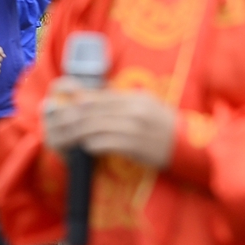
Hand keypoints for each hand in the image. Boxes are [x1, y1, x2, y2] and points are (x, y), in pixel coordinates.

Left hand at [42, 83, 175, 168]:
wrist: (190, 148)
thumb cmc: (165, 127)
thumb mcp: (147, 106)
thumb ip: (122, 101)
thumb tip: (91, 99)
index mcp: (136, 98)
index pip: (99, 95)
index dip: (77, 99)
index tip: (60, 101)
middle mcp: (134, 110)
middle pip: (93, 110)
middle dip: (71, 115)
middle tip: (55, 121)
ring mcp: (135, 128)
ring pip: (96, 126)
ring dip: (78, 132)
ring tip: (66, 136)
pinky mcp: (135, 146)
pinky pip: (106, 143)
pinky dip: (93, 144)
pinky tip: (86, 147)